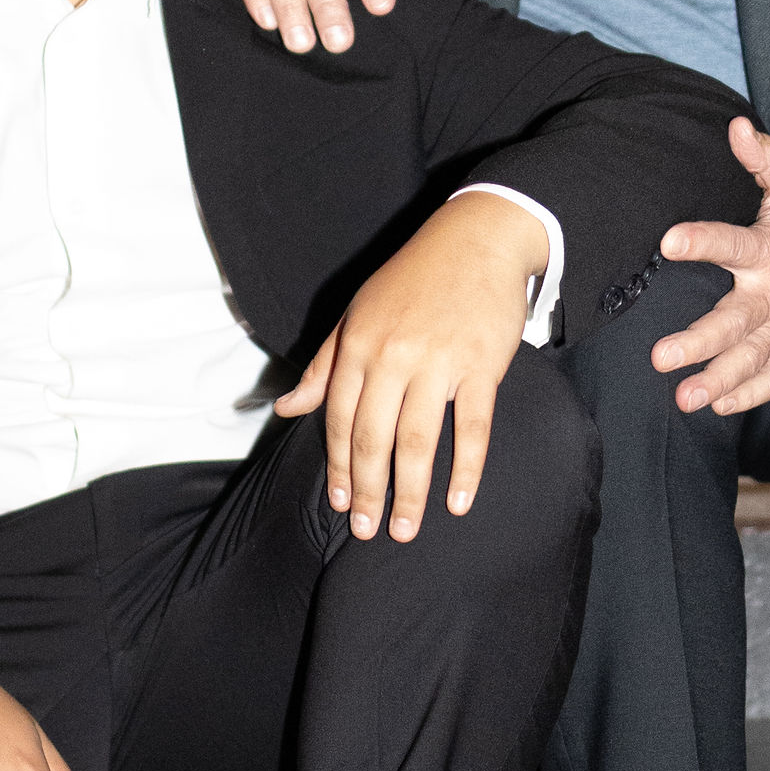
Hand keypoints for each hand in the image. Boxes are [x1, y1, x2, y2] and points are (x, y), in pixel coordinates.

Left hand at [275, 190, 545, 539]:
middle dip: (367, 490)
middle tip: (367, 531)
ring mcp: (439, 362)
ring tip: (405, 529)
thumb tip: (287, 407)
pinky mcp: (482, 365)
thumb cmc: (411, 280)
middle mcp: (394, 356)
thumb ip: (324, 367)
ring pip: (418, 440)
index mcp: (359, 346)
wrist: (475, 240)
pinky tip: (458, 501)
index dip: (340, 466)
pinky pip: (472, 426)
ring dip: (410, 492)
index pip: (342, 419)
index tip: (340, 504)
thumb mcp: (355, 315)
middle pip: (374, 438)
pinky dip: (466, 468)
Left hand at [652, 118, 769, 416]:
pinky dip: (748, 395)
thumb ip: (764, 159)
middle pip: (738, 323)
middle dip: (700, 343)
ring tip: (684, 399)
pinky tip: (718, 405)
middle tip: (661, 357)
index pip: (735, 244)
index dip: (703, 241)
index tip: (669, 242)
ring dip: (718, 381)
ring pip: (752, 360)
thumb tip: (736, 127)